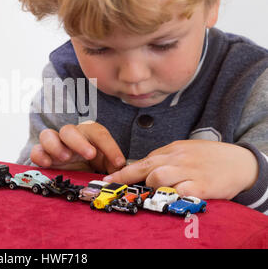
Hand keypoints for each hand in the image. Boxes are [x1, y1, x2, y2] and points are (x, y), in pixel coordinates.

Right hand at [30, 121, 125, 173]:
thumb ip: (114, 167)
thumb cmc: (92, 167)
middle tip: (90, 155)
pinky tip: (47, 164)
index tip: (118, 162)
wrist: (74, 176)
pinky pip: (36, 150)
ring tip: (65, 158)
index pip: (98, 133)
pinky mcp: (42, 156)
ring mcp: (53, 145)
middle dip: (79, 142)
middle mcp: (69, 137)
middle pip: (69, 130)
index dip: (109, 146)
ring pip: (47, 135)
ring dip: (56, 146)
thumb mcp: (106, 166)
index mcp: (88, 136)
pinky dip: (40, 155)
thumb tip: (124, 173)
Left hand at [103, 140, 258, 199]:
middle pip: (145, 167)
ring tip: (152, 193)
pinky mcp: (202, 185)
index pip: (143, 160)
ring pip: (158, 177)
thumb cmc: (210, 157)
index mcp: (172, 150)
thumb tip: (146, 168)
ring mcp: (188, 171)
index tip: (108, 179)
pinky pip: (180, 190)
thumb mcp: (186, 151)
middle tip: (111, 185)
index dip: (124, 171)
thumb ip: (166, 158)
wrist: (241, 161)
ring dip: (151, 186)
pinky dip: (171, 195)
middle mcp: (177, 159)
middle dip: (124, 177)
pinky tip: (168, 198)